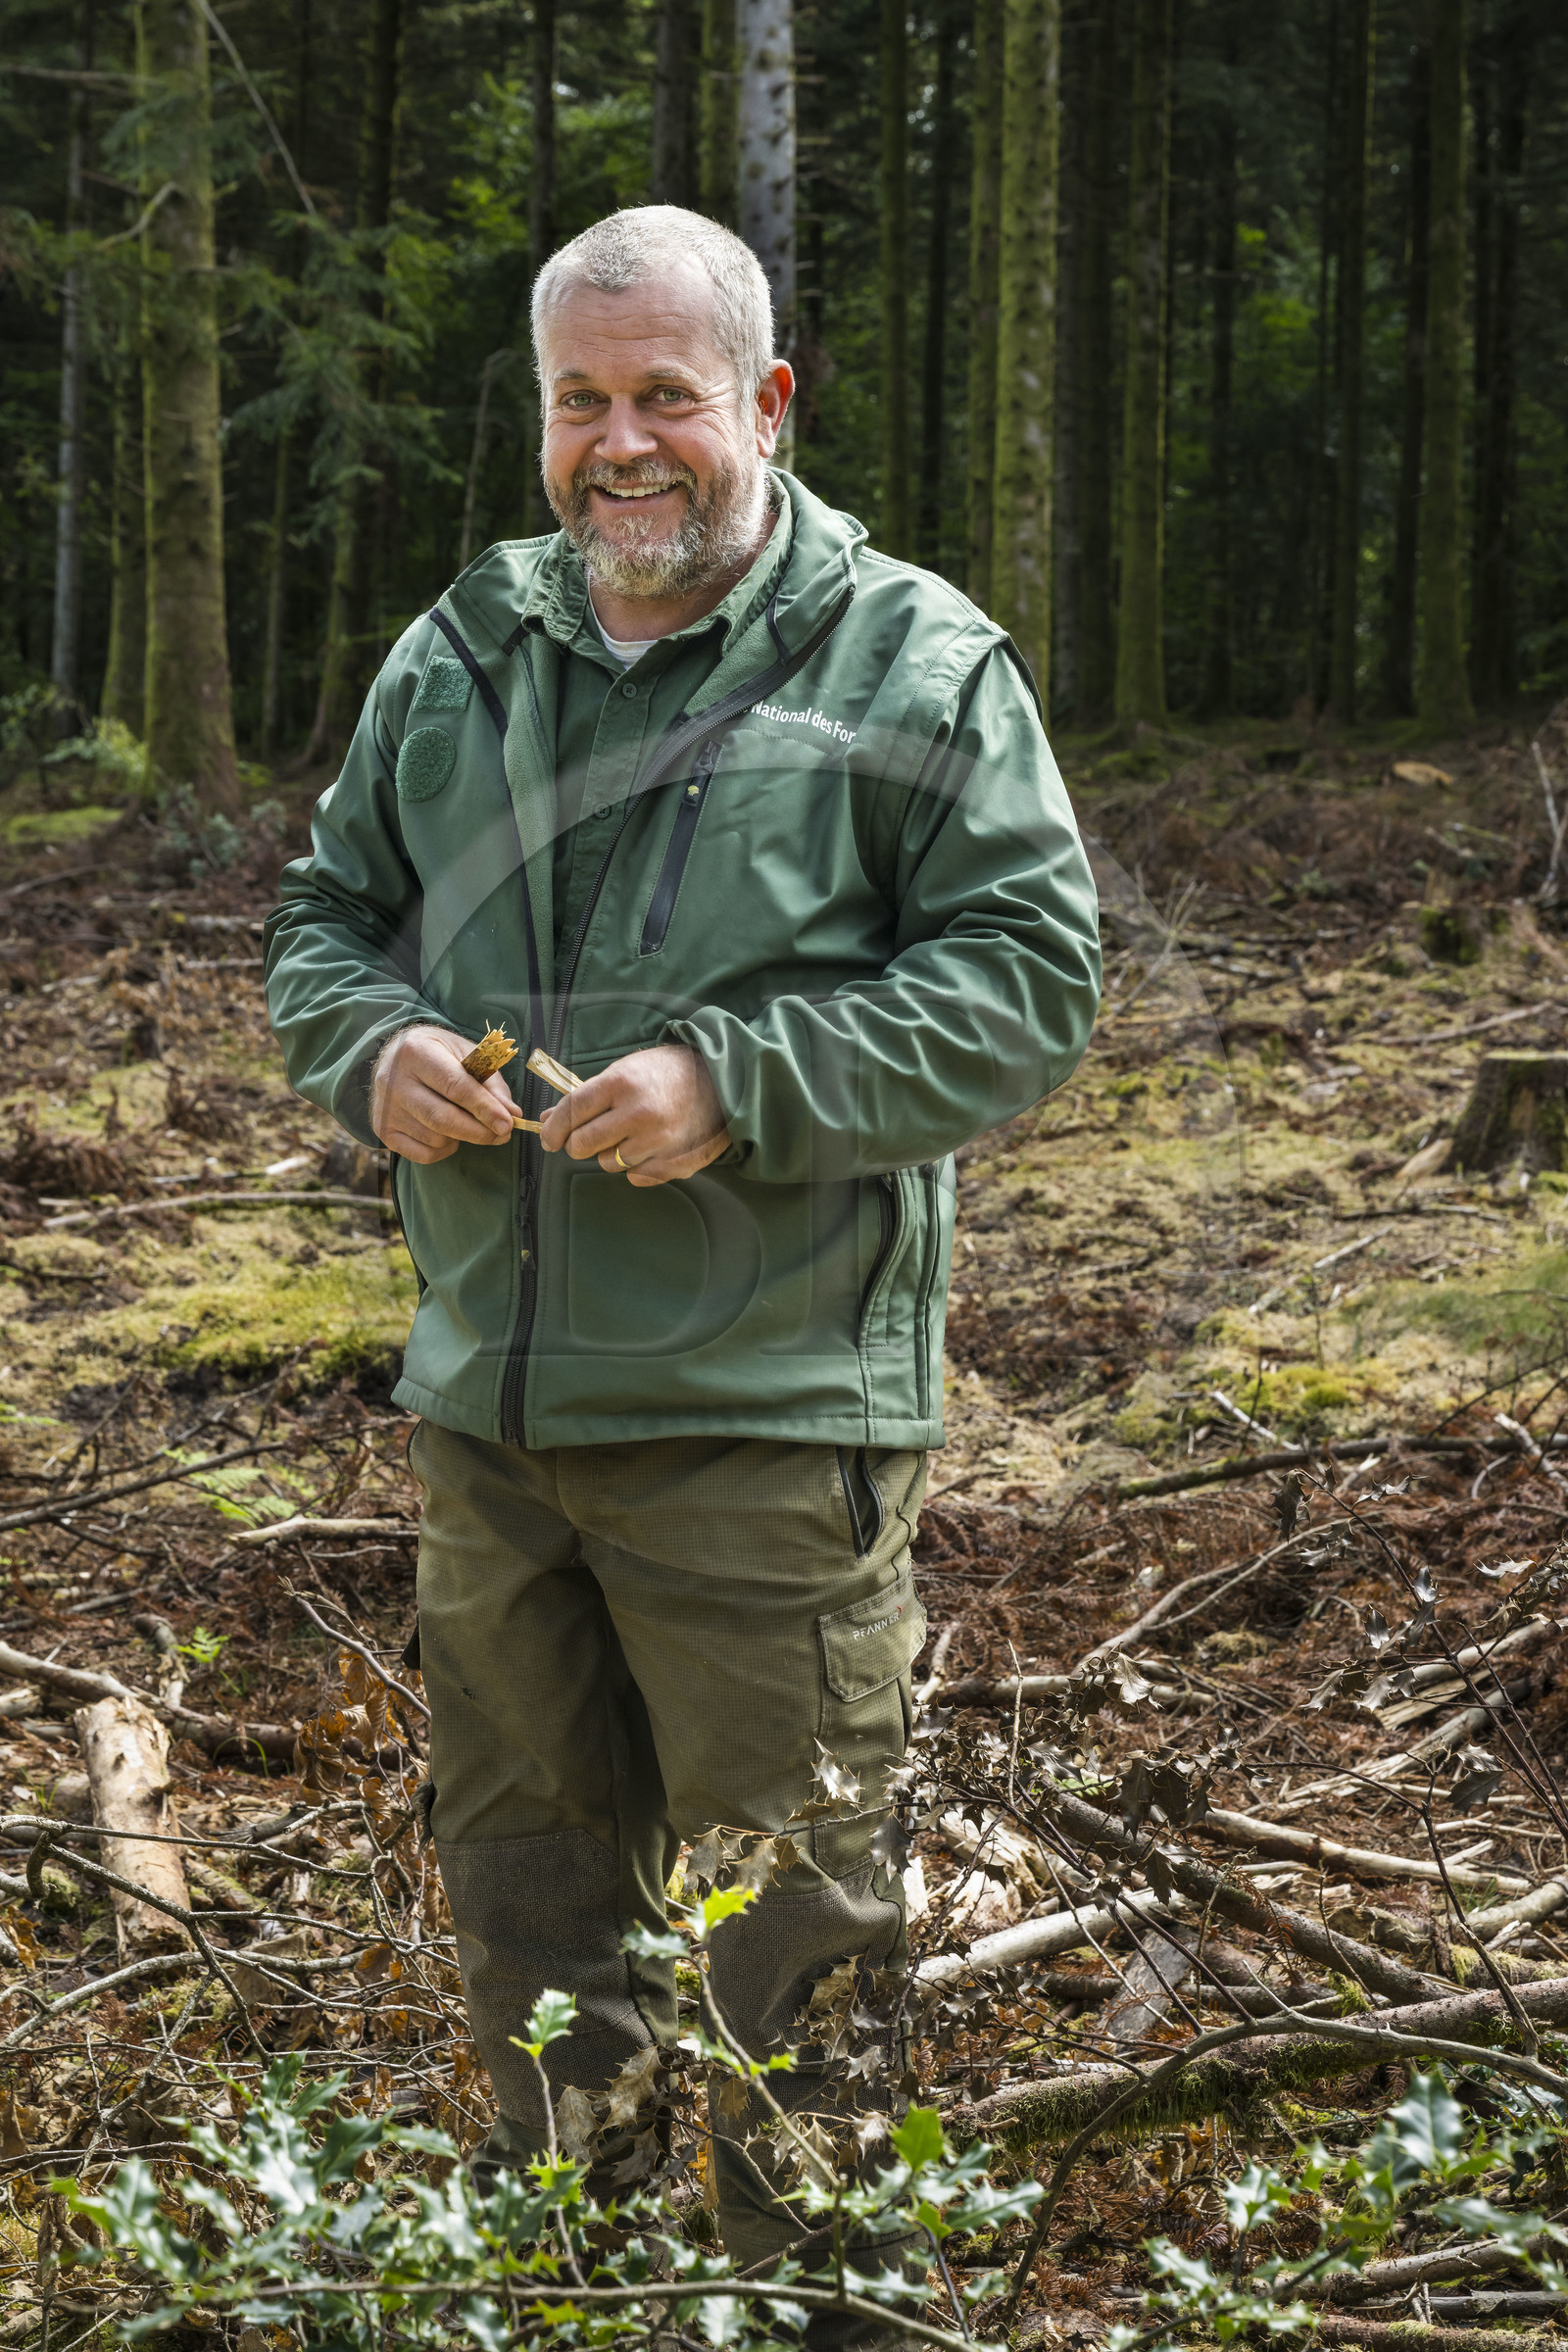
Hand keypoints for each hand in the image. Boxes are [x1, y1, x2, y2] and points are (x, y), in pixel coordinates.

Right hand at [371, 1025, 514, 1162]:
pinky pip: (422, 1154)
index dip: (484, 1108)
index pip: (455, 1087)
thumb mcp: (466, 1054)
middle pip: (443, 1118)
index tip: (507, 1123)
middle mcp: (393, 1080)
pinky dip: (444, 1150)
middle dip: (479, 1131)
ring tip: (468, 1123)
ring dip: (462, 1138)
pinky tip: (448, 1134)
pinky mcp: (383, 1129)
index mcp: (416, 1052)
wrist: (397, 1056)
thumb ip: (490, 1084)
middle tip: (502, 1134)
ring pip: (435, 1138)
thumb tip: (511, 1114)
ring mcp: (385, 1107)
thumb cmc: (438, 1053)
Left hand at [538, 1043, 729, 1185]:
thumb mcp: (624, 1071)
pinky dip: (635, 1166)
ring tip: (628, 1135)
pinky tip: (648, 1146)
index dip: (553, 1128)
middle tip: (585, 1137)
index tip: (548, 1137)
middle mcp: (639, 1114)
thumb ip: (587, 1097)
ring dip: (609, 1153)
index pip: (571, 1112)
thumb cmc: (666, 1072)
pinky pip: (635, 1176)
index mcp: (622, 1084)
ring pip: (607, 1163)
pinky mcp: (674, 1163)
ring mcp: (658, 1141)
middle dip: (576, 1143)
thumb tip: (548, 1120)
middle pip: (583, 1144)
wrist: (721, 1081)